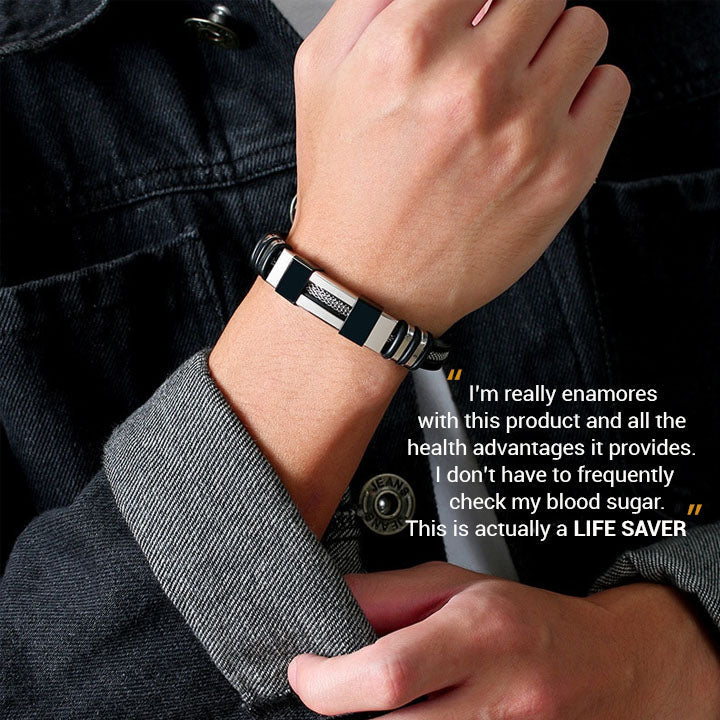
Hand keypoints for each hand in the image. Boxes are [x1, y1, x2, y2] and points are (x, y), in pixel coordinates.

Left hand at [288, 562, 719, 717]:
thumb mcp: (455, 585)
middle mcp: (500, 698)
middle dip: (342, 710)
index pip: (389, 673)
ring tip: (378, 698)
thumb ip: (386, 597)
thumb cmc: (524, 619)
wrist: (604, 666)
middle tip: (332, 688)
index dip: (329, 682)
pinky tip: (409, 712)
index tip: (304, 670)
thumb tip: (328, 610)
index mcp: (482, 633)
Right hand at [289, 0, 629, 333]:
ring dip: (553, 47)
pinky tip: (546, 118)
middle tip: (493, 53)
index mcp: (410, 47)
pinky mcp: (563, 174)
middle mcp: (473, 83)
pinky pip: (612, 86)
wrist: (367, 281)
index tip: (476, 13)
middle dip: (514, 14)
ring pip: (584, 28)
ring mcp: (526, 130)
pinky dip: (586, 92)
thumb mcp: (322, 74)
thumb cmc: (346, 186)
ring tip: (519, 86)